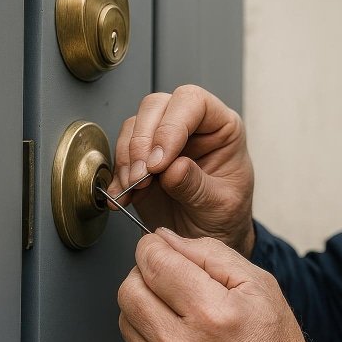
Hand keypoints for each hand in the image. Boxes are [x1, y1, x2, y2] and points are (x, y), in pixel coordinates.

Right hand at [108, 85, 255, 254]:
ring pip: (134, 126)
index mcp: (222, 128)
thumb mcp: (220, 206)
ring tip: (135, 187)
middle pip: (156, 106)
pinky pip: (121, 152)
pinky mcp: (144, 158)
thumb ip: (197, 186)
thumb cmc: (225, 217)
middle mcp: (193, 126)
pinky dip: (117, 175)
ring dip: (128, 158)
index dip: (172, 126)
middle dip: (143, 141)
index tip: (160, 162)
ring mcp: (165, 139)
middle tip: (143, 176)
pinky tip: (123, 195)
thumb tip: (173, 168)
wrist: (207, 239)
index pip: (193, 102)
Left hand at [118, 229, 330, 341]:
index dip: (154, 245)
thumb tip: (167, 239)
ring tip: (178, 308)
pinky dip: (150, 333)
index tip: (161, 245)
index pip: (155, 262)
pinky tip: (179, 336)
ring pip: (125, 316)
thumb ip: (211, 254)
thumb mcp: (261, 286)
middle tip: (169, 275)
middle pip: (129, 288)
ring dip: (145, 302)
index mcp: (212, 314)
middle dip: (145, 272)